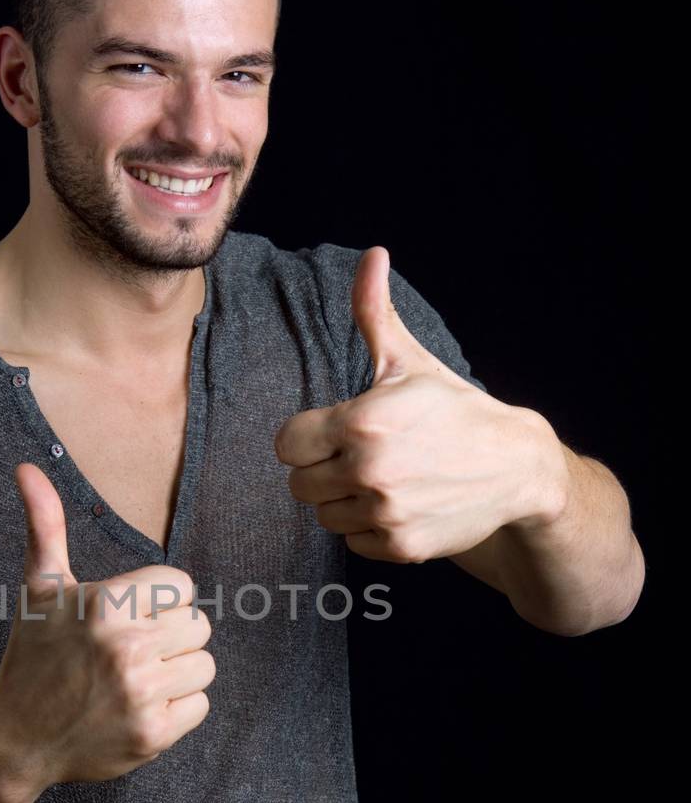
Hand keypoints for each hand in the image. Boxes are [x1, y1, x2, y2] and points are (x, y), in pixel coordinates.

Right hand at [0, 463, 215, 793]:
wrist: (16, 739)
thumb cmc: (34, 654)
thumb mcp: (40, 588)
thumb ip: (45, 524)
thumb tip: (26, 466)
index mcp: (108, 605)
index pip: (181, 585)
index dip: (157, 600)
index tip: (126, 617)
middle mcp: (128, 648)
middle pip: (198, 625)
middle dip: (168, 636)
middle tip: (129, 651)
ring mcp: (142, 695)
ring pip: (205, 665)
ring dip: (177, 671)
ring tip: (137, 678)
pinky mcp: (154, 735)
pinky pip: (200, 705)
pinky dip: (176, 708)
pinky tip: (139, 707)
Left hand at [273, 246, 555, 561]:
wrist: (515, 468)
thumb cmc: (453, 410)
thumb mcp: (410, 362)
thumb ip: (374, 313)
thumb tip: (371, 255)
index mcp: (362, 421)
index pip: (287, 444)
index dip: (307, 438)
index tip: (334, 432)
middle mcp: (369, 469)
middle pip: (299, 484)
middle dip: (324, 469)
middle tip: (363, 456)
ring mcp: (386, 511)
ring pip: (324, 515)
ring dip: (345, 500)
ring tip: (384, 479)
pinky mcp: (400, 547)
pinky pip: (351, 542)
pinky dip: (368, 528)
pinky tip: (399, 504)